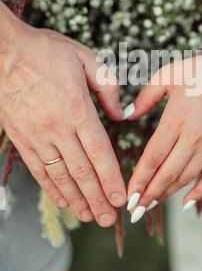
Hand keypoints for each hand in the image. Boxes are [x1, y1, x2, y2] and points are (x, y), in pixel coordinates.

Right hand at [0, 16, 125, 226]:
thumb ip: (108, 87)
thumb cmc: (47, 51)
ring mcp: (37, 135)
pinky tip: (62, 200)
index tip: (121, 198)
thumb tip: (121, 115)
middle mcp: (58, 127)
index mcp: (77, 109)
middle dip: (97, 198)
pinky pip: (38, 169)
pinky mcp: (22, 138)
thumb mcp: (86, 58)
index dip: (111, 179)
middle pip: (82, 171)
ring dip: (76, 199)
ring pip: (60, 175)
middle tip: (109, 219)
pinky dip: (51, 188)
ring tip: (90, 217)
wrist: (5, 51)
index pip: (99, 152)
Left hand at [126, 51, 201, 220]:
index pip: (152, 158)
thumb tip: (126, 116)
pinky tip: (187, 203)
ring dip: (168, 194)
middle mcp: (193, 137)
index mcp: (175, 120)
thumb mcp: (167, 76)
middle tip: (136, 211)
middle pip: (166, 174)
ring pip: (186, 178)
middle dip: (149, 195)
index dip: (139, 180)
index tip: (128, 196)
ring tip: (153, 205)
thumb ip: (144, 98)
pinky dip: (199, 192)